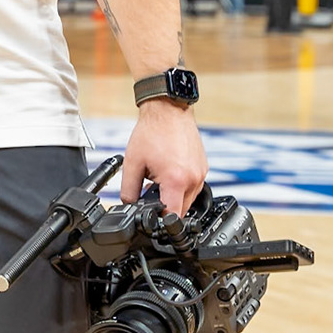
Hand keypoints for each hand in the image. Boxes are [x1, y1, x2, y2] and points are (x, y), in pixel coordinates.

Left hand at [121, 97, 207, 213]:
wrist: (168, 110)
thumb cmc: (152, 131)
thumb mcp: (132, 164)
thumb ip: (129, 190)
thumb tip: (129, 206)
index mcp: (176, 180)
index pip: (172, 217)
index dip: (160, 222)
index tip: (152, 220)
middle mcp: (193, 179)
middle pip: (181, 210)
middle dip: (165, 206)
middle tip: (151, 192)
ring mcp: (201, 174)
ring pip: (188, 200)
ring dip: (174, 196)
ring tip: (160, 178)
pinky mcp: (203, 168)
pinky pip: (193, 187)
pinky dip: (181, 186)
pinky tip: (169, 172)